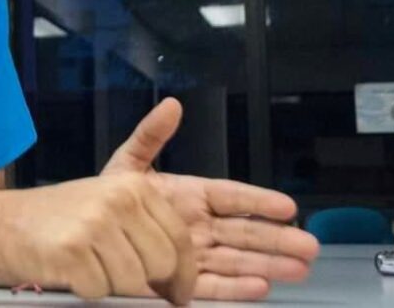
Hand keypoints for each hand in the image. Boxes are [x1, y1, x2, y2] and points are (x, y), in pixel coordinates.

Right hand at [0, 173, 196, 303]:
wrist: (2, 223)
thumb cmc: (58, 218)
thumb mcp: (108, 203)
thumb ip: (149, 228)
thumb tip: (182, 280)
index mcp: (135, 185)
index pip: (180, 239)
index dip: (184, 275)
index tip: (178, 293)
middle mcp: (119, 200)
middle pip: (162, 264)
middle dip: (147, 283)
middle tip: (122, 279)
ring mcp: (95, 224)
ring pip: (133, 282)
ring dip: (112, 285)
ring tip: (90, 266)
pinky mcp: (73, 250)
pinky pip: (100, 290)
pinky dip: (86, 290)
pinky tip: (71, 271)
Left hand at [101, 98, 320, 300]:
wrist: (84, 229)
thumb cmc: (107, 195)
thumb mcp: (128, 163)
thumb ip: (151, 136)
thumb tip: (172, 105)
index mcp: (190, 195)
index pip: (232, 197)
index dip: (258, 201)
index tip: (287, 206)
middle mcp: (197, 225)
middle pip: (243, 232)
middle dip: (276, 239)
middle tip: (309, 245)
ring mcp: (191, 254)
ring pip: (236, 260)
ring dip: (267, 265)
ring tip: (299, 269)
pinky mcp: (179, 281)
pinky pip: (211, 286)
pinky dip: (234, 288)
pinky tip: (261, 287)